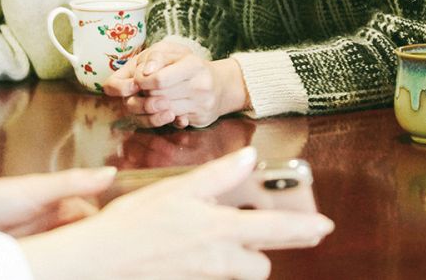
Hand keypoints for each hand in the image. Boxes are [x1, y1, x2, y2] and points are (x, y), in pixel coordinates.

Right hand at [20, 148, 334, 279]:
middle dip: (261, 253)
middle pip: (260, 266)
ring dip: (236, 261)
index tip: (325, 226)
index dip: (303, 229)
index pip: (275, 231)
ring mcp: (203, 278)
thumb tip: (249, 157)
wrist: (100, 263)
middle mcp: (218, 261)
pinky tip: (193, 254)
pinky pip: (212, 279)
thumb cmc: (133, 224)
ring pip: (236, 274)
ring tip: (216, 242)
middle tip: (258, 237)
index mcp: (219, 230)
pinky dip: (212, 267)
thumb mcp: (176, 189)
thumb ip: (217, 175)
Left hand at [102, 41, 248, 128]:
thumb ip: (156, 58)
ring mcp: (202, 104)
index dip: (142, 82)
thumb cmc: (190, 67)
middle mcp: (201, 85)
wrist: (221, 85)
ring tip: (152, 99)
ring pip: (164, 111)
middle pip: (158, 97)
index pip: (158, 80)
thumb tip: (143, 73)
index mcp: (193, 65)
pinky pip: (174, 121)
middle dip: (145, 95)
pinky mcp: (201, 119)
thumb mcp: (175, 53)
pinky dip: (165, 116)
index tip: (138, 80)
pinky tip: (167, 108)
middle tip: (142, 91)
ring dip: (152, 106)